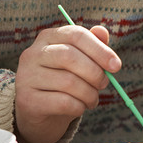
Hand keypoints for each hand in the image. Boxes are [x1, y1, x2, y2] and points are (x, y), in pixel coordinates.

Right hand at [14, 24, 120, 142]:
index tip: (116, 66)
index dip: (100, 50)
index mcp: (48, 37)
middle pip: (69, 56)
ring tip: (93, 99)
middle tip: (104, 84)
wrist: (40, 111)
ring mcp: (26, 76)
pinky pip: (62, 102)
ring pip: (68, 82)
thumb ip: (93, 45)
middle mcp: (32, 54)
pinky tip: (81, 107)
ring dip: (89, 93)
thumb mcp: (81, 60)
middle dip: (95, 72)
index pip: (76, 34)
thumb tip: (102, 31)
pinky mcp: (26, 100)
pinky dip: (79, 106)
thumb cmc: (64, 80)